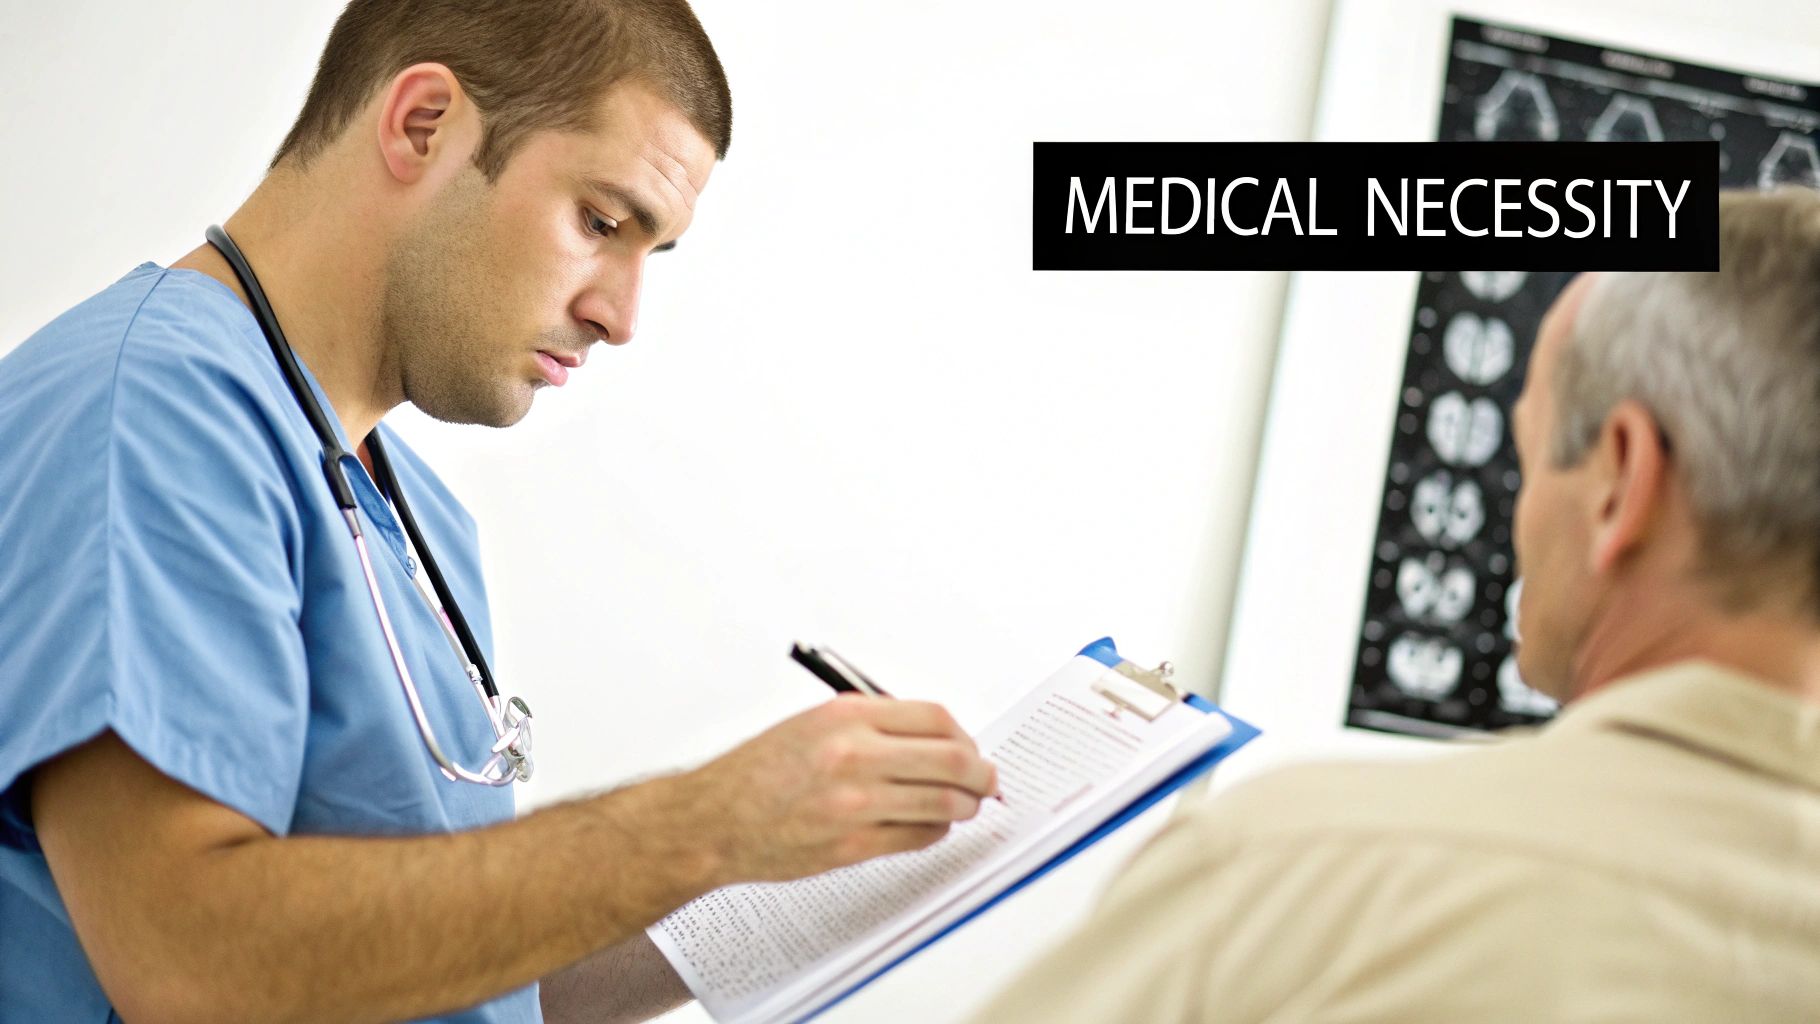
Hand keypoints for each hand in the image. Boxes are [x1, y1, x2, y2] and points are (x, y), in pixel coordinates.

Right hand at [680, 696, 999, 883]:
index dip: (964, 735)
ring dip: (965, 806)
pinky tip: (931, 825)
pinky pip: (918, 836)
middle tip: (986, 780)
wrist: (714, 819)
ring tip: (965, 806)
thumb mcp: (813, 724)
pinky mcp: (851, 844)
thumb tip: (927, 737)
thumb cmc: (757, 772)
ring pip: (942, 802)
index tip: (969, 746)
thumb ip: (870, 725)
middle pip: (951, 759)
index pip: (935, 718)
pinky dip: (936, 830)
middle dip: (980, 773)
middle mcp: (854, 754)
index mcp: (846, 716)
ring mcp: (855, 802)